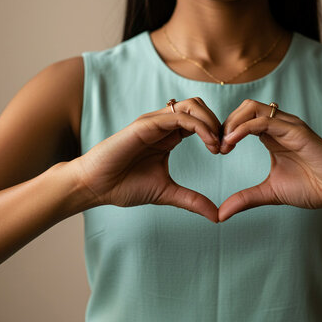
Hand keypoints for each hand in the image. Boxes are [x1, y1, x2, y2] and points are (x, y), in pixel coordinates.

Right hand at [71, 97, 221, 222]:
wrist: (95, 187)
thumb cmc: (124, 187)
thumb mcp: (167, 193)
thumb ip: (192, 200)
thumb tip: (217, 216)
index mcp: (169, 136)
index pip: (200, 120)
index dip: (217, 132)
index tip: (226, 152)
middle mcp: (163, 124)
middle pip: (199, 106)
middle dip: (218, 122)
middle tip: (226, 147)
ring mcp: (154, 122)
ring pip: (192, 105)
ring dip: (211, 121)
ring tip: (218, 145)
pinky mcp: (146, 125)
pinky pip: (179, 116)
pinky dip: (199, 126)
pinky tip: (208, 144)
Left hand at [217, 99, 321, 221]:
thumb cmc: (311, 187)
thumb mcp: (269, 193)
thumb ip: (245, 199)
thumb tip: (220, 215)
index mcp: (272, 135)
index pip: (242, 119)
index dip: (225, 131)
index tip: (215, 151)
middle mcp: (280, 126)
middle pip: (244, 107)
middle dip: (225, 123)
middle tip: (216, 147)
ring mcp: (288, 126)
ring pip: (253, 108)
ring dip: (232, 123)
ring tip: (223, 145)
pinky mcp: (297, 131)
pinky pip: (265, 121)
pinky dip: (244, 128)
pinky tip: (232, 142)